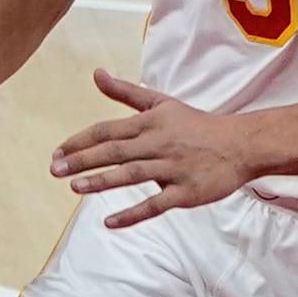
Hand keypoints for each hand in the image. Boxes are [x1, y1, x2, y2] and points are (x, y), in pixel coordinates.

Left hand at [49, 69, 260, 223]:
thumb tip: (95, 74)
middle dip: (82, 160)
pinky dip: (133, 214)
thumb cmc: (197, 124)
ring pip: (132, 175)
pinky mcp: (187, 192)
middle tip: (54, 170)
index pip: (107, 130)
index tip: (57, 153)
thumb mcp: (161, 103)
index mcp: (150, 123)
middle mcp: (159, 143)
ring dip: (102, 181)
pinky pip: (157, 204)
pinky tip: (109, 222)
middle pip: (114, 151)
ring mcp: (173, 168)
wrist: (242, 144)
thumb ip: (126, 92)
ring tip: (74, 188)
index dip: (80, 141)